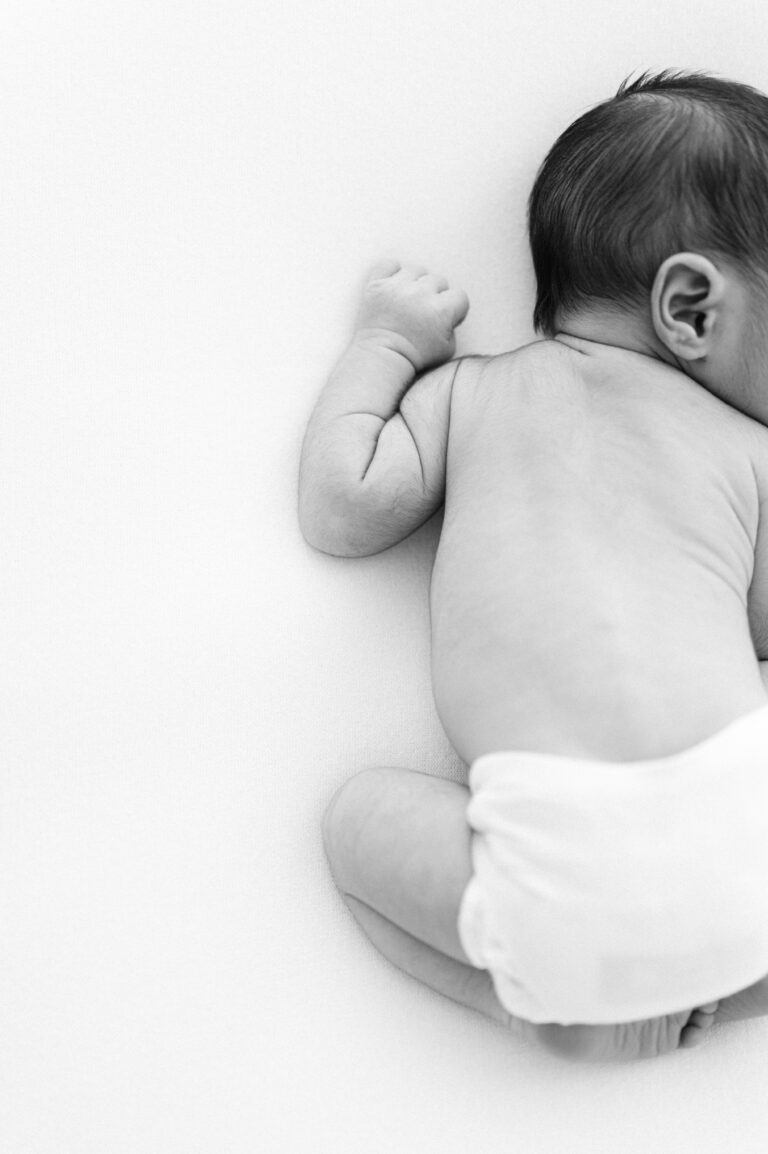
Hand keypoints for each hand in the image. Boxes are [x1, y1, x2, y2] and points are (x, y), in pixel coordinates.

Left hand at [353, 260, 469, 371]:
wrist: (381, 359)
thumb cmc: (414, 358)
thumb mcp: (447, 349)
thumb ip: (453, 326)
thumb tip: (450, 312)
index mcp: (441, 310)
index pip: (459, 295)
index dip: (453, 308)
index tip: (442, 319)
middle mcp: (421, 294)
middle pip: (438, 280)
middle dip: (433, 296)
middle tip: (422, 313)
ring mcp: (397, 287)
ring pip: (416, 271)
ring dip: (414, 283)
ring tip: (407, 300)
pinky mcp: (377, 285)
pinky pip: (389, 265)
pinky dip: (391, 273)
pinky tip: (393, 287)